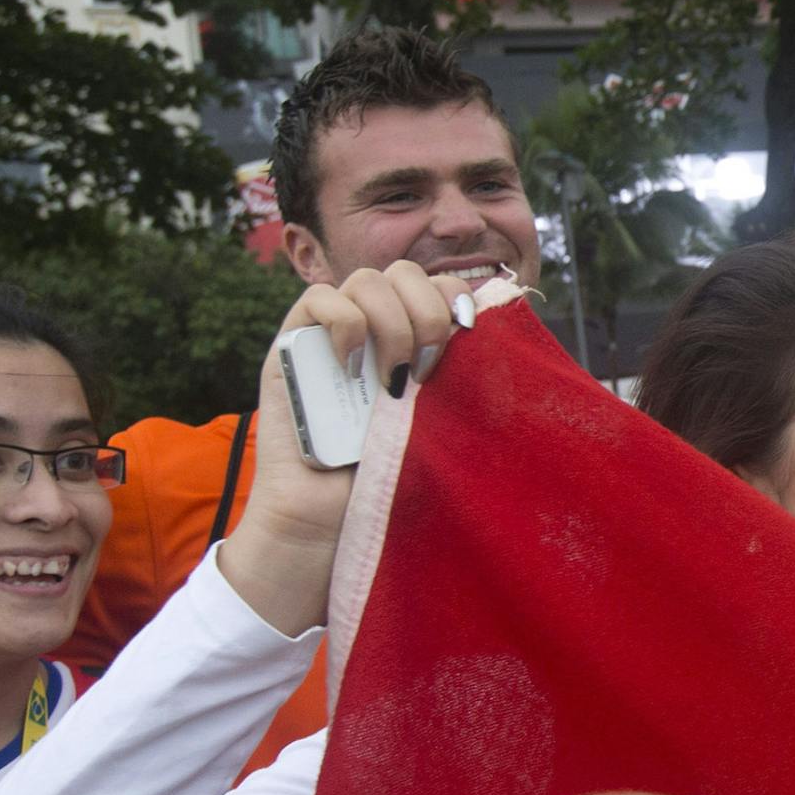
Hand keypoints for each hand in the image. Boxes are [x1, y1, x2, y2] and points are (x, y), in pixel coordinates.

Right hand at [223, 262, 470, 634]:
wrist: (329, 523)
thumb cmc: (388, 482)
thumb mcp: (438, 422)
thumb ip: (458, 379)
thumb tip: (505, 341)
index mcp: (409, 341)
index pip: (437, 284)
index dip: (456, 298)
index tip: (469, 340)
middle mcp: (370, 329)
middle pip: (403, 271)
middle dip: (427, 311)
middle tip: (428, 367)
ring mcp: (327, 335)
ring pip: (365, 278)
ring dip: (391, 321)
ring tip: (392, 379)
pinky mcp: (289, 347)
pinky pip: (317, 299)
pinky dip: (344, 323)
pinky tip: (354, 367)